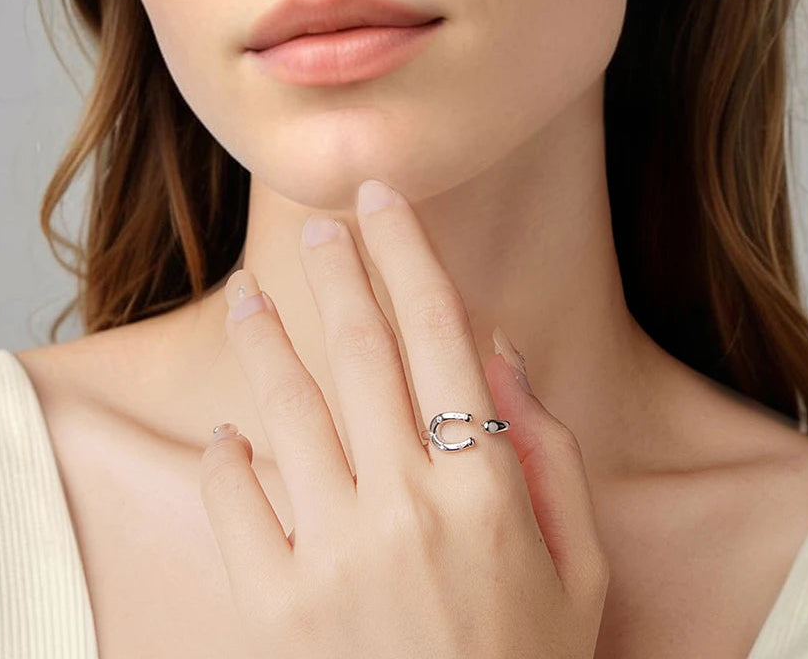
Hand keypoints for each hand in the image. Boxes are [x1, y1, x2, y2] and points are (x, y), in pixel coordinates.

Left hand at [199, 178, 609, 658]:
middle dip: (337, 270)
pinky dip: (227, 458)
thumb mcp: (580, 564)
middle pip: (361, 349)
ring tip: (252, 297)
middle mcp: (406, 504)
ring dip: (268, 341)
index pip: (438, 330)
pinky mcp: (273, 608)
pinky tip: (232, 434)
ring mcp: (332, 555)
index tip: (385, 199)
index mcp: (487, 486)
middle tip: (318, 225)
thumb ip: (551, 450)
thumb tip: (498, 349)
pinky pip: (235, 503)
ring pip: (288, 409)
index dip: (409, 253)